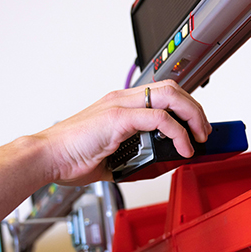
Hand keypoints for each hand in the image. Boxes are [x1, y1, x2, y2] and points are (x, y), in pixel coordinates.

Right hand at [33, 80, 211, 184]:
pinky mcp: (119, 118)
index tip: (196, 125)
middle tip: (204, 131)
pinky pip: (160, 119)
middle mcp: (122, 99)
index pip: (162, 93)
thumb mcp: (114, 156)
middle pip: (172, 88)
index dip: (184, 106)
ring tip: (200, 137)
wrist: (46, 157)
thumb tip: (164, 163)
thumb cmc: (71, 156)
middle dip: (196, 109)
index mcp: (120, 104)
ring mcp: (121, 105)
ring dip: (193, 116)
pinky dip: (178, 134)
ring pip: (171, 96)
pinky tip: (183, 148)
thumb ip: (138, 155)